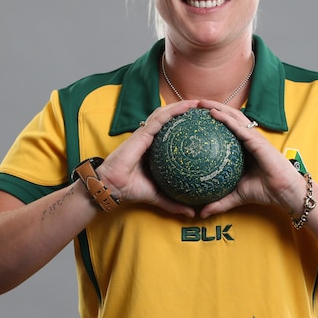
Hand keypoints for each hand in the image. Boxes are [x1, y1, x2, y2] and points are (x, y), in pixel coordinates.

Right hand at [98, 99, 200, 216]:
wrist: (112, 187)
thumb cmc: (131, 189)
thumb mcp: (159, 196)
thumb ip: (174, 203)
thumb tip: (192, 214)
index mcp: (154, 148)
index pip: (172, 131)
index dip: (185, 124)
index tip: (203, 124)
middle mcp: (150, 137)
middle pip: (170, 118)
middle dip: (186, 110)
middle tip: (205, 108)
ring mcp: (145, 133)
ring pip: (166, 113)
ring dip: (182, 105)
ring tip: (198, 103)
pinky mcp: (141, 133)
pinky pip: (160, 119)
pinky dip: (173, 111)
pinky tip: (187, 107)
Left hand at [196, 100, 305, 218]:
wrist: (283, 193)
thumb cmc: (264, 191)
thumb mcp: (236, 196)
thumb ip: (219, 202)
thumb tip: (201, 213)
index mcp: (244, 147)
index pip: (227, 128)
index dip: (213, 120)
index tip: (195, 117)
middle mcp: (248, 139)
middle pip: (229, 117)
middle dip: (212, 108)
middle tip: (193, 104)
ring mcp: (254, 138)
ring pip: (233, 117)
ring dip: (217, 107)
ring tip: (201, 103)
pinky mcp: (257, 141)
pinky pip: (239, 128)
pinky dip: (226, 119)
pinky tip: (213, 114)